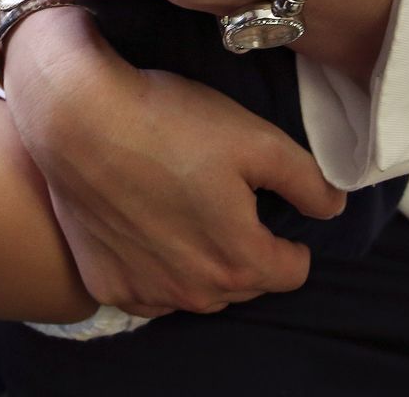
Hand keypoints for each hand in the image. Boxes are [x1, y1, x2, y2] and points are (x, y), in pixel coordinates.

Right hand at [5, 12, 344, 315]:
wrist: (77, 117)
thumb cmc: (169, 123)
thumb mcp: (256, 139)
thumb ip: (307, 181)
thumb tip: (332, 207)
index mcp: (239, 261)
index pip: (291, 271)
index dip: (290, 238)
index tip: (271, 207)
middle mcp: (195, 292)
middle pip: (242, 283)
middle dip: (244, 248)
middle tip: (224, 198)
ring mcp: (146, 292)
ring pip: (194, 290)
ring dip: (200, 261)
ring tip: (184, 207)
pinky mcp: (106, 282)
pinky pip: (147, 290)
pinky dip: (154, 267)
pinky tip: (146, 224)